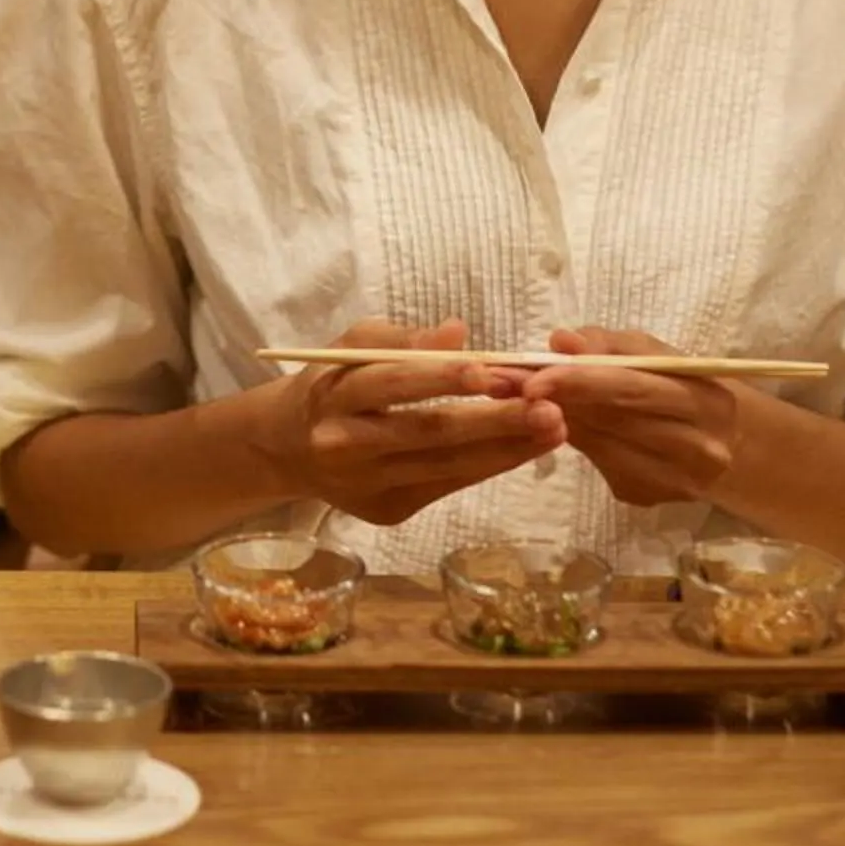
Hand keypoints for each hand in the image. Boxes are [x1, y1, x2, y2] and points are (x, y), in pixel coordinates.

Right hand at [254, 319, 566, 525]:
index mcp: (335, 394)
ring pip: (447, 466)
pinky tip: (525, 450)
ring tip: (555, 430)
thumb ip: (403, 340)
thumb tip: (457, 334)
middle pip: (428, 432)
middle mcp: (346, 444)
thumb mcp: (353, 346)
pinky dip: (489, 467)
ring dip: (506, 449)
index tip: (495, 370)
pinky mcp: (388, 511)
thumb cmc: (333, 383)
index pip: (394, 384)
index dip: (444, 377)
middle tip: (549, 409)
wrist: (289, 448)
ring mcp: (368, 484)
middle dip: (494, 421)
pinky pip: (447, 486)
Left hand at [507, 327, 745, 507]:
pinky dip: (577, 441)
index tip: (533, 376)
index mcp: (706, 399)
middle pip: (613, 421)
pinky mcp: (647, 498)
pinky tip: (562, 424)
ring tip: (525, 397)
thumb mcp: (655, 354)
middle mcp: (699, 447)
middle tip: (509, 384)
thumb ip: (608, 344)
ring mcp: (674, 482)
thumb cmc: (681, 384)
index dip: (579, 381)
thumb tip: (560, 341)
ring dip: (558, 419)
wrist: (724, 441)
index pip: (633, 388)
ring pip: (599, 446)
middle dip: (558, 399)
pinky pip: (599, 465)